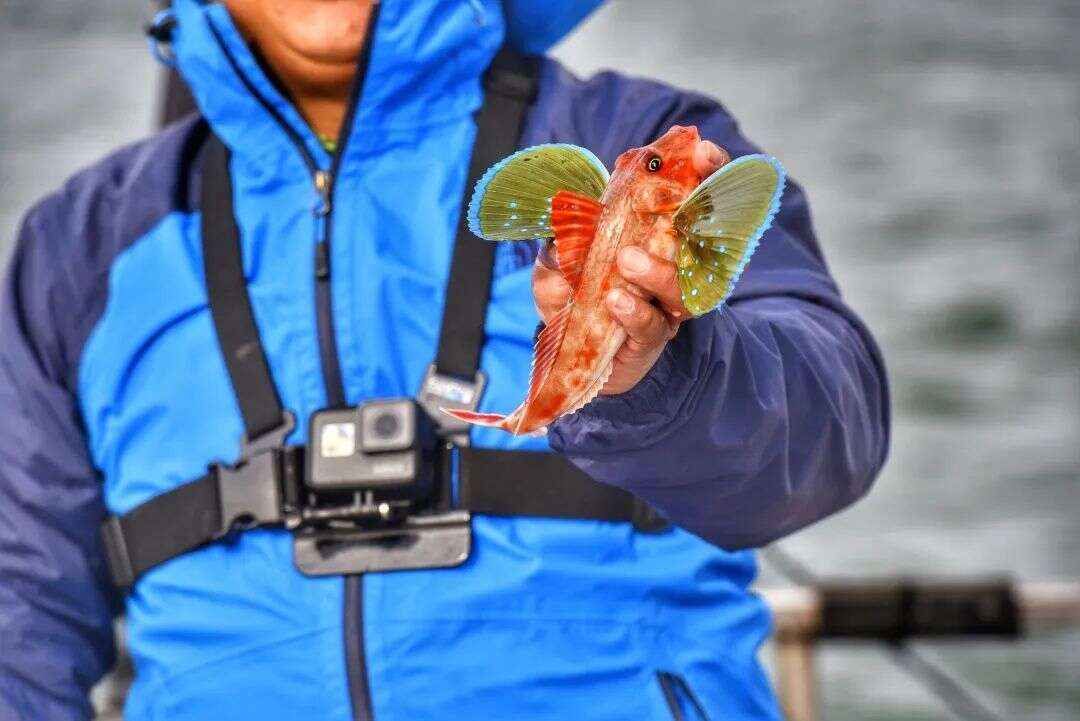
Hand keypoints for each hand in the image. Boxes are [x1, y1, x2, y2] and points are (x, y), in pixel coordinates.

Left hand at [532, 141, 728, 394]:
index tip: (700, 151)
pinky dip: (635, 311)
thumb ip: (555, 250)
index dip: (701, 172)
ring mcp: (666, 303)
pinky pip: (653, 323)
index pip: (687, 196)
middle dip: (702, 205)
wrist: (578, 360)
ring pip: (681, 284)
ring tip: (627, 260)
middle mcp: (671, 266)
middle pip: (702, 233)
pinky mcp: (654, 337)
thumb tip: (554, 232)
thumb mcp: (555, 271)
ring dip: (657, 269)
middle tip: (680, 199)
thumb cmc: (577, 303)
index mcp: (653, 236)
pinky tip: (617, 300)